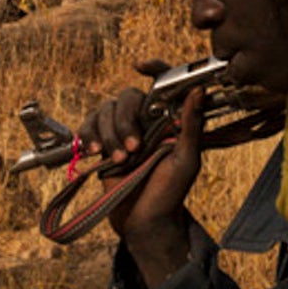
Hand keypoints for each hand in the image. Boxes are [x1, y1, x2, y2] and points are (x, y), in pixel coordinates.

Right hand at [77, 59, 204, 285]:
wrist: (145, 222)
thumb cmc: (170, 193)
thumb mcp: (186, 160)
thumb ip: (191, 126)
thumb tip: (199, 91)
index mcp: (166, 119)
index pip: (161, 84)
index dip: (154, 68)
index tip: (141, 66)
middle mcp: (143, 120)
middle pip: (126, 97)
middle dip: (126, 121)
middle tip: (135, 149)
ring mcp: (120, 131)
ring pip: (105, 110)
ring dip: (110, 135)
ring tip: (120, 161)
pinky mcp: (100, 145)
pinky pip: (87, 126)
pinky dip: (88, 136)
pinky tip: (95, 154)